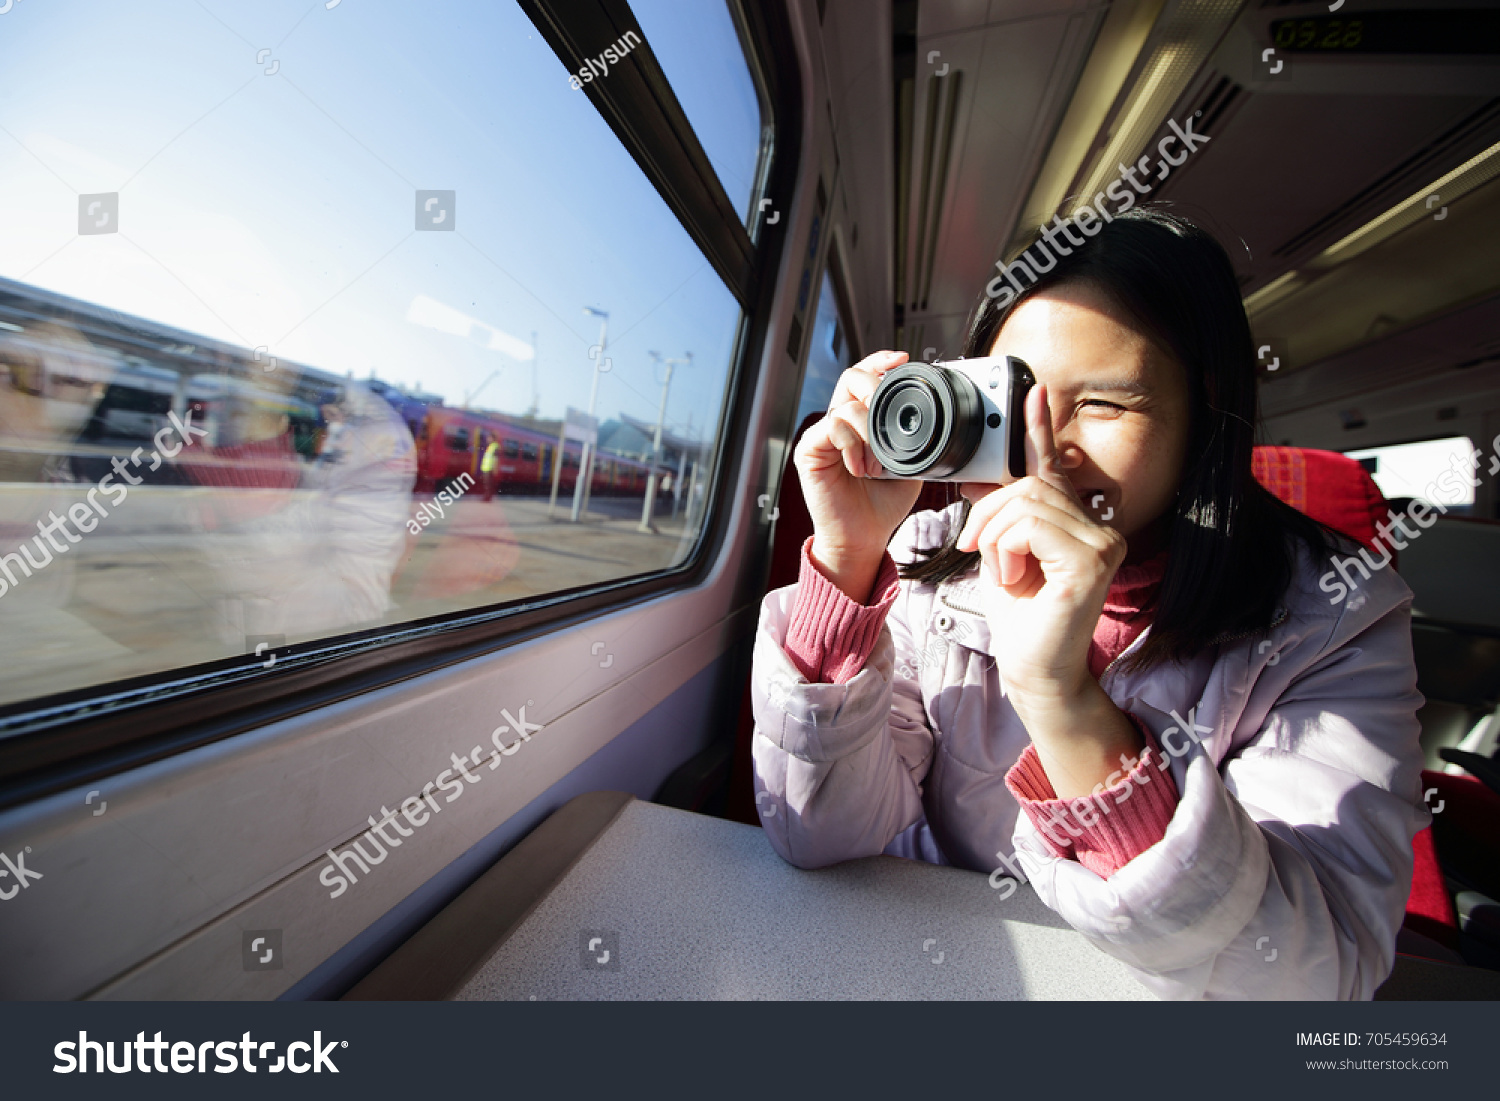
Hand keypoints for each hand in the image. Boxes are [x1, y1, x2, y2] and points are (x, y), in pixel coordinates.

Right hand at [794, 351, 922, 600]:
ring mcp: (821, 435)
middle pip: (851, 378)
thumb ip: (914, 435)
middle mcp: (839, 422)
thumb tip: (934, 412)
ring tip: (876, 463)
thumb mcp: (910, 461)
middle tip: (889, 414)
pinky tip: (860, 468)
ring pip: (845, 405)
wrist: (865, 536)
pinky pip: (832, 427)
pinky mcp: (809, 451)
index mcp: (860, 420)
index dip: (880, 361)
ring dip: (869, 431)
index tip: (902, 360)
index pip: (865, 377)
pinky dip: (852, 445)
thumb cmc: (883, 503)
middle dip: (876, 388)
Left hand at [956, 383, 1138, 795]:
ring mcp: (1102, 545)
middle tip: (978, 549)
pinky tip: (1013, 577)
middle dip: (989, 516)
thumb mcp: (1003, 555)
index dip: (1039, 430)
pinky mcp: (1091, 563)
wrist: (1033, 671)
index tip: (1033, 391)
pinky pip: (1030, 527)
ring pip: (1025, 504)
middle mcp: (1100, 529)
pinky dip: (1006, 549)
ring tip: (1002, 571)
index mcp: (1079, 524)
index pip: (1053, 469)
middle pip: (1029, 486)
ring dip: (995, 537)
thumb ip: (1003, 517)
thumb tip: (983, 478)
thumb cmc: (1021, 621)